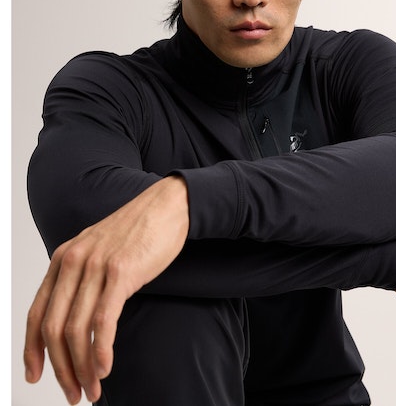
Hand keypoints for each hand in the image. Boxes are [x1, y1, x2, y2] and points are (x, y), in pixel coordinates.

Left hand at [24, 176, 188, 404]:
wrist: (166, 206)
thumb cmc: (136, 231)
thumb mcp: (97, 249)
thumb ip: (81, 277)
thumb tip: (75, 317)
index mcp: (63, 258)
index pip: (37, 312)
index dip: (32, 350)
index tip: (35, 376)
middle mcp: (73, 261)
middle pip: (53, 328)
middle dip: (60, 369)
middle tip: (73, 393)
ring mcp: (97, 266)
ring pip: (77, 330)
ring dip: (82, 367)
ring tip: (92, 389)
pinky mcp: (121, 272)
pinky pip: (104, 320)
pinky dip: (102, 350)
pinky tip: (105, 368)